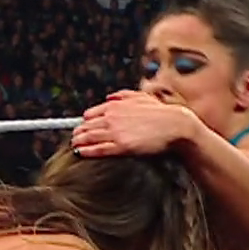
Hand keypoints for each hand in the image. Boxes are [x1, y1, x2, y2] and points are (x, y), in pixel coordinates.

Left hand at [71, 92, 192, 157]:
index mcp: (115, 106)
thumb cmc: (161, 112)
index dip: (85, 122)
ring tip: (74, 146)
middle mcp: (112, 118)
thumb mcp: (141, 97)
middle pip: (86, 126)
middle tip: (74, 138)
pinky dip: (86, 151)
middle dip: (79, 132)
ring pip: (89, 137)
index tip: (82, 127)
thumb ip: (123, 96)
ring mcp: (115, 132)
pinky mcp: (121, 146)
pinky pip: (98, 149)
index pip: (90, 114)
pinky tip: (79, 153)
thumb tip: (109, 98)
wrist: (174, 125)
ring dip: (78, 142)